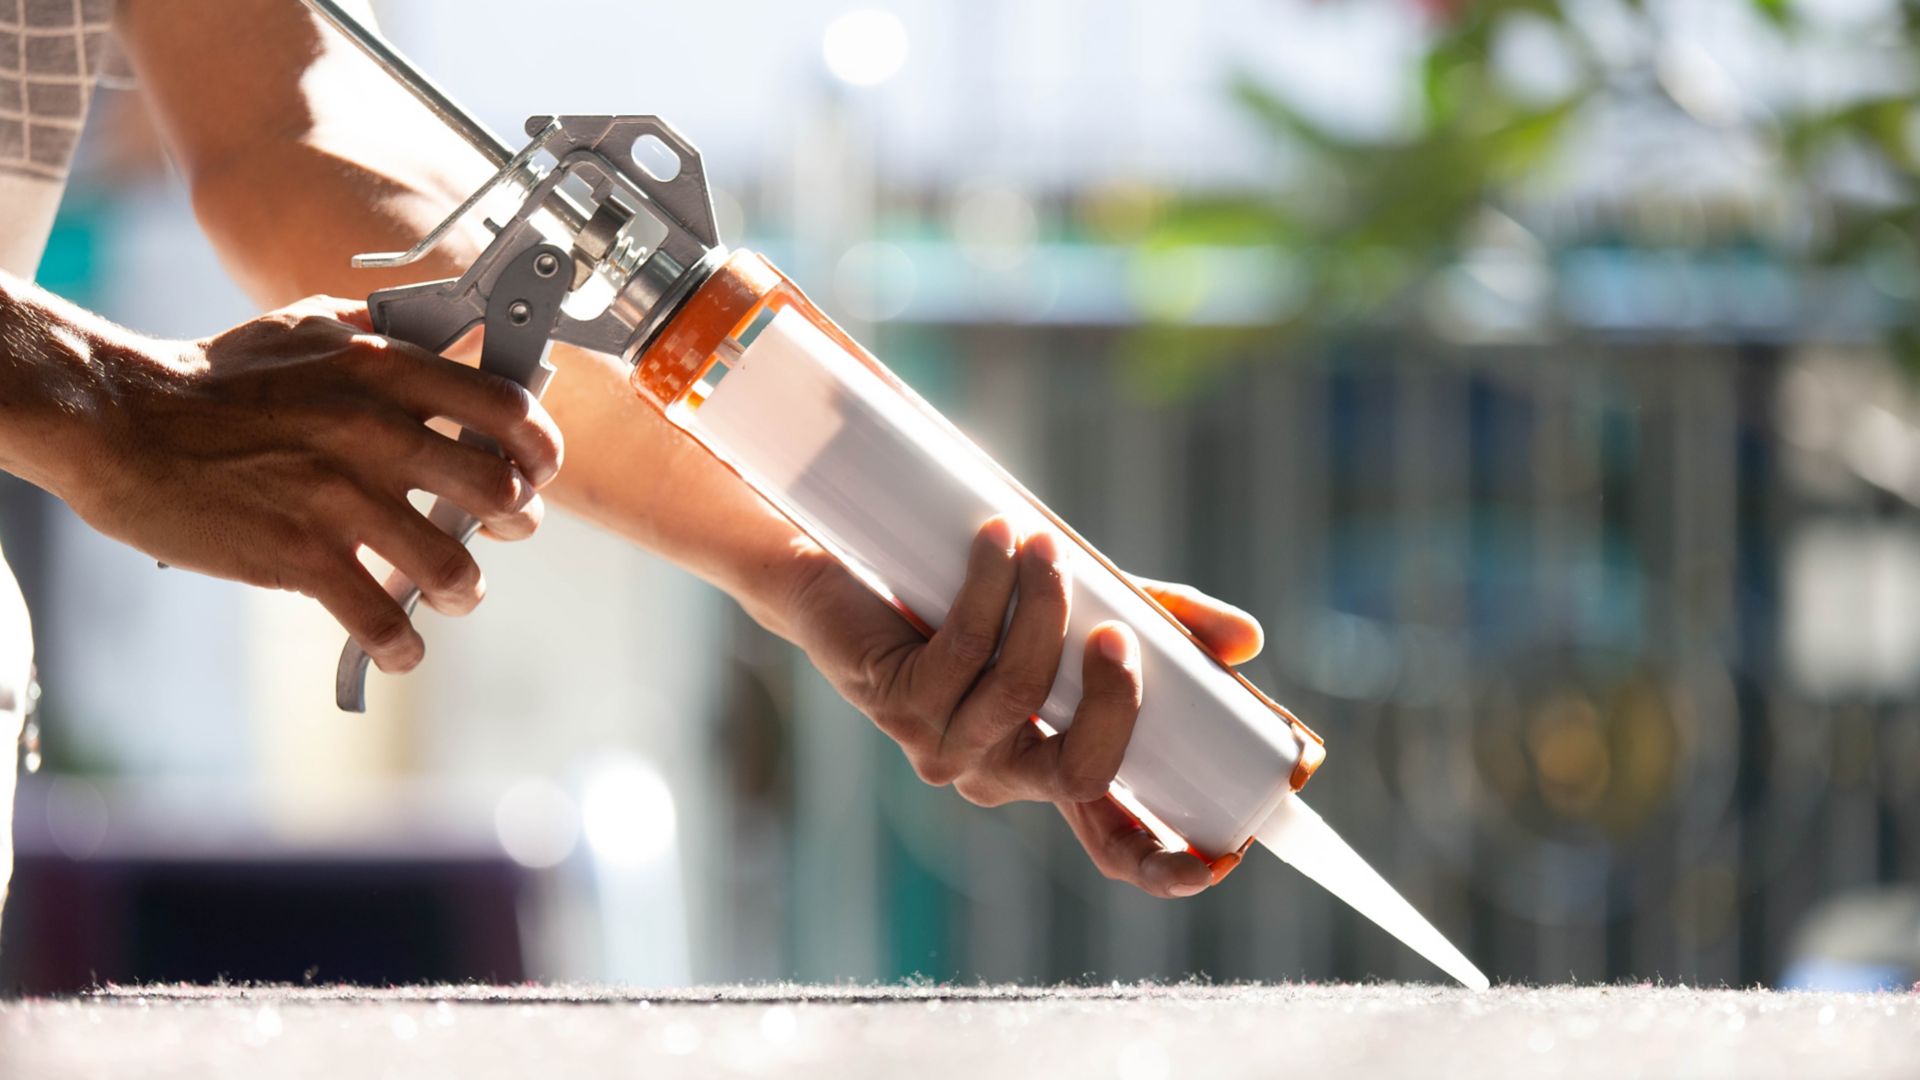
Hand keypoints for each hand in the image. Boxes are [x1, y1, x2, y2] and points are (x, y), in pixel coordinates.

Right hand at [61, 296, 563, 672]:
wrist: (120, 420)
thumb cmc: (214, 376)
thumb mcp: (305, 326)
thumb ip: (381, 331)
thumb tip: (448, 330)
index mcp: (383, 371)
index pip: (505, 407)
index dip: (539, 446)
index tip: (538, 470)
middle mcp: (373, 431)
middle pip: (497, 489)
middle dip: (516, 520)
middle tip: (501, 530)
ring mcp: (339, 497)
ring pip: (451, 566)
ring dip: (464, 590)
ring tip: (454, 593)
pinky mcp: (301, 556)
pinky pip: (381, 619)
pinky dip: (401, 645)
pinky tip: (399, 647)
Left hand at [778, 517, 1263, 898]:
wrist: (853, 565)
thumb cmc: (989, 594)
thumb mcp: (1092, 605)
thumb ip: (1168, 626)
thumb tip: (1249, 641)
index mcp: (1054, 769)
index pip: (1113, 848)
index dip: (1164, 865)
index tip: (1223, 855)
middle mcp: (1002, 773)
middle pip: (1079, 771)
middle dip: (1113, 701)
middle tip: (1117, 631)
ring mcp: (944, 744)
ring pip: (1017, 695)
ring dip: (1041, 609)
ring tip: (1043, 543)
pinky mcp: (896, 699)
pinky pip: (960, 653)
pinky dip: (988, 589)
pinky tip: (996, 541)